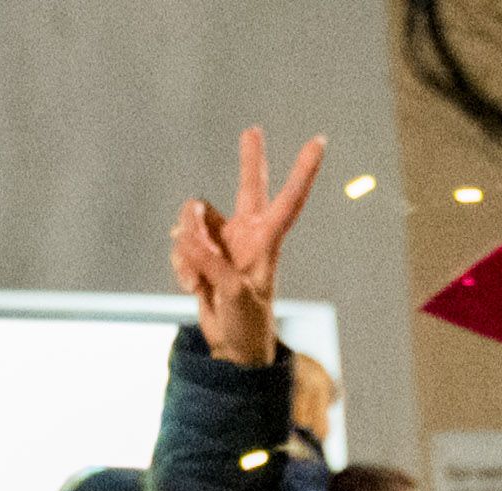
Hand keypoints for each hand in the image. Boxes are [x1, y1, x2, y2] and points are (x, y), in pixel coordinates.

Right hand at [170, 128, 324, 368]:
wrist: (231, 348)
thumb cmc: (247, 323)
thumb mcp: (233, 294)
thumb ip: (211, 260)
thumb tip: (185, 234)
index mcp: (267, 241)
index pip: (289, 201)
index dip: (303, 171)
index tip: (320, 141)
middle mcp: (246, 233)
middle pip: (247, 187)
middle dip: (250, 159)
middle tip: (253, 130)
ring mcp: (223, 241)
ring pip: (194, 220)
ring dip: (188, 248)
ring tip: (198, 279)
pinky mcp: (201, 253)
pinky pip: (180, 244)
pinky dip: (180, 265)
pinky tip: (191, 287)